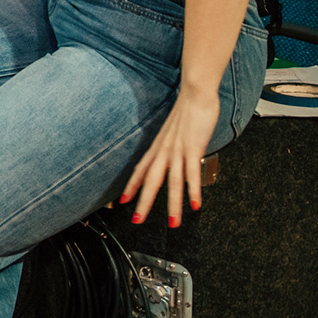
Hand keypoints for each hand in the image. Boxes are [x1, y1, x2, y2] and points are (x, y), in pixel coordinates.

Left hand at [120, 87, 219, 226]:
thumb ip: (174, 146)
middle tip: (137, 220)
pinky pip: (192, 173)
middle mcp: (164, 150)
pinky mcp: (193, 148)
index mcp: (158, 146)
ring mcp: (178, 150)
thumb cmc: (188, 110)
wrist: (195, 93)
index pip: (141, 169)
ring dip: (173, 205)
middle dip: (144, 202)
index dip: (132, 186)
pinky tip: (194, 205)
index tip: (122, 200)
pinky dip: (193, 190)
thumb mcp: (175, 132)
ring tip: (174, 224)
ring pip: (172, 182)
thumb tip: (177, 158)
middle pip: (151, 180)